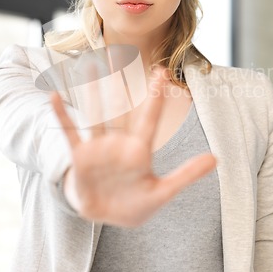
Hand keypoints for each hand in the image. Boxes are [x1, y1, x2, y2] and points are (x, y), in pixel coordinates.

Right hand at [51, 68, 215, 226]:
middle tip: (119, 54)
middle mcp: (119, 142)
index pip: (150, 117)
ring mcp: (99, 148)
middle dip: (119, 82)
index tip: (161, 70)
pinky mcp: (80, 157)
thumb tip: (217, 158)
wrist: (107, 217)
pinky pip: (70, 132)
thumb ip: (187, 175)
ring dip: (92, 92)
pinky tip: (55, 95)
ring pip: (95, 114)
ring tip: (90, 66)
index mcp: (140, 150)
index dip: (156, 95)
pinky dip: (62, 115)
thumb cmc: (136, 204)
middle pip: (119, 107)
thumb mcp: (163, 193)